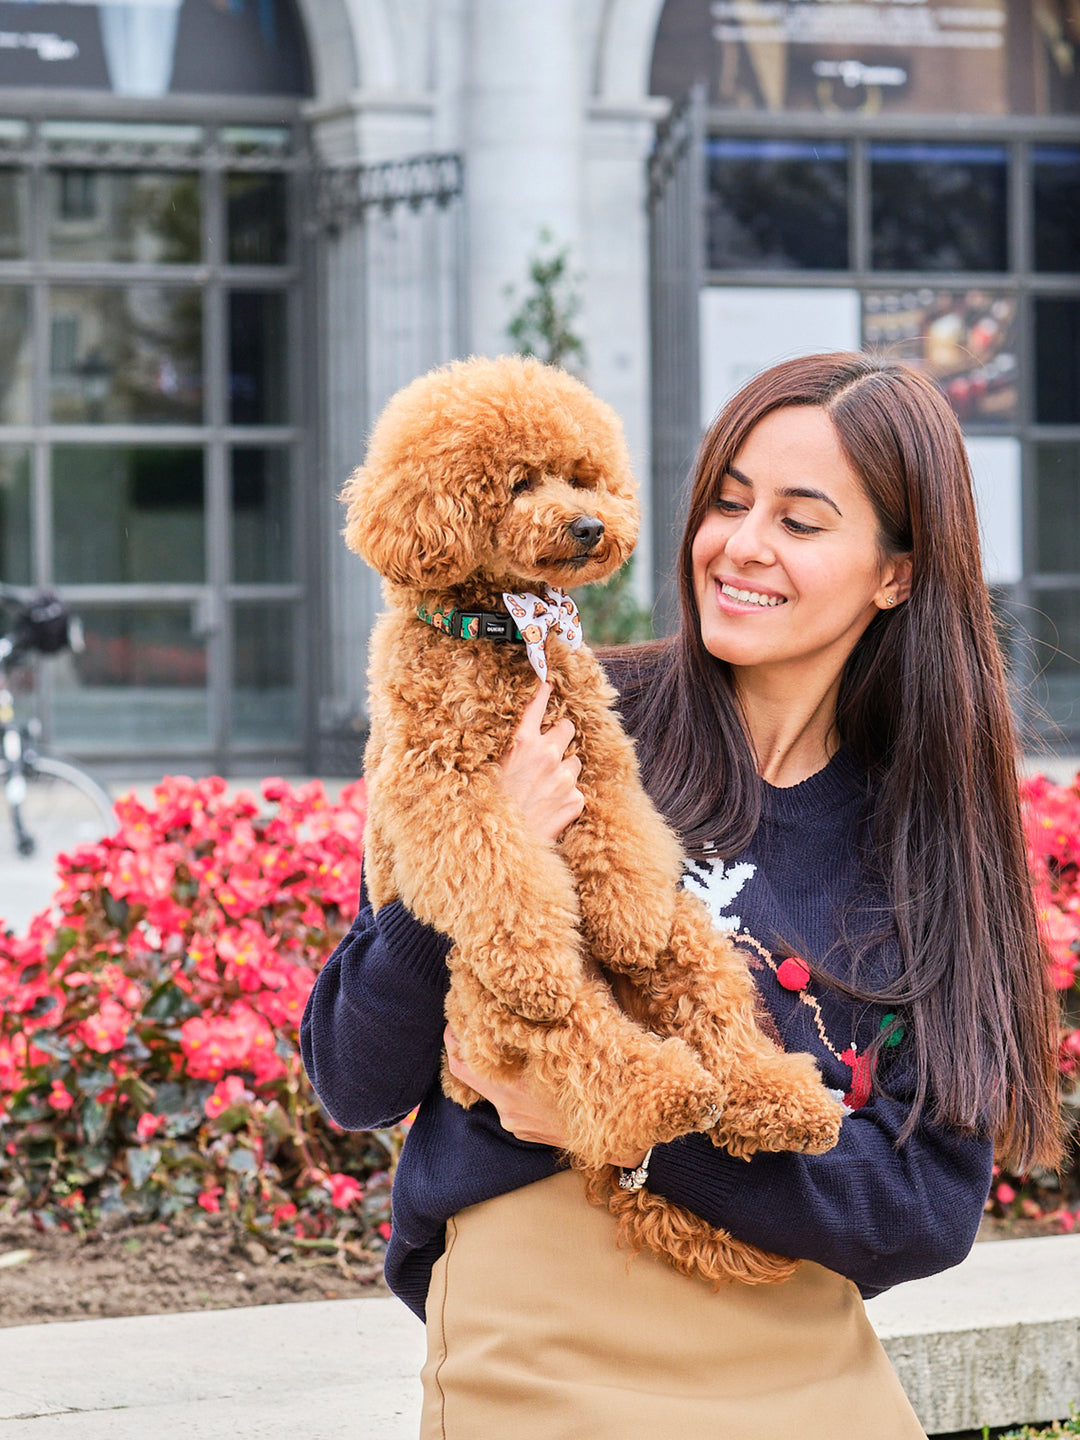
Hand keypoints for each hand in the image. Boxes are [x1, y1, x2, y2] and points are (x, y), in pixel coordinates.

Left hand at [444, 1026, 647, 1167]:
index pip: (464, 1059)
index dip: (455, 1032)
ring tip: (497, 1038)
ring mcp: (516, 1122)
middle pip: (466, 1074)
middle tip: (458, 1020)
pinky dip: (509, 1083)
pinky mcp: (527, 1131)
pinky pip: (508, 1102)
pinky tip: (525, 1068)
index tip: (456, 1009)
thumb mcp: (582, 1043)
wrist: (626, 1136)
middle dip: (460, 1047)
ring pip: (491, 1087)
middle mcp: (507, 1107)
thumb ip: (565, 1012)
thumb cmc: (605, 1086)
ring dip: (491, 1065)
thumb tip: (567, 970)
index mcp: (513, 1086)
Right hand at [497, 681, 583, 840]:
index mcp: (522, 743)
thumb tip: (521, 743)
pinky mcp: (576, 800)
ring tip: (545, 788)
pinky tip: (550, 808)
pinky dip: (568, 797)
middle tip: (548, 752)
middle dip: (560, 736)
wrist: (500, 846)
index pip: (537, 707)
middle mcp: (547, 755)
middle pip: (567, 728)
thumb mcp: (491, 771)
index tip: (549, 684)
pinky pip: (578, 790)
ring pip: (574, 761)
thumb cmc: (490, 808)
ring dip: (564, 769)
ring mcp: (565, 777)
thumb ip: (511, 752)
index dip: (544, 693)